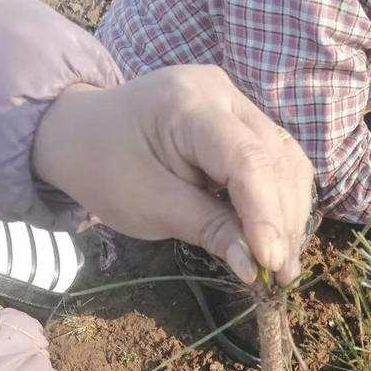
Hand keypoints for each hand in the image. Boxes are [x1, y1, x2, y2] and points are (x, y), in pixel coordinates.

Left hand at [32, 65, 313, 284]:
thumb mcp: (149, 205)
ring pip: (286, 162)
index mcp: (188, 104)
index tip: (270, 265)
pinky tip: (276, 239)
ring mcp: (237, 104)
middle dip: (283, 223)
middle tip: (280, 277)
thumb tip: (254, 267)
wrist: (81, 132)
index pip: (247, 160)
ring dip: (289, 216)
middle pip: (275, 160)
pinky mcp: (243, 123)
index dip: (265, 215)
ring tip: (281, 266)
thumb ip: (207, 229)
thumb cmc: (105, 167)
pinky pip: (277, 163)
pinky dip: (280, 203)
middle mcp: (223, 93)